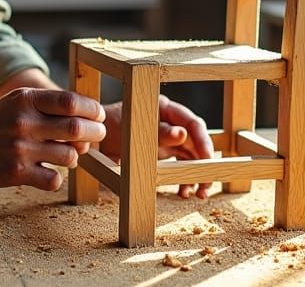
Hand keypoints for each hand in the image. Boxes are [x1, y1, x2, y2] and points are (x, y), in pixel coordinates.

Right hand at [0, 88, 105, 190]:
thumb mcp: (19, 101)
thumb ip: (50, 105)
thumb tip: (88, 115)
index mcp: (26, 100)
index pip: (71, 102)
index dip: (92, 109)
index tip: (98, 116)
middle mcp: (24, 122)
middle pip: (76, 129)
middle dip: (94, 133)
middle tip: (97, 135)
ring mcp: (20, 149)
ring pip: (69, 157)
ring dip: (74, 157)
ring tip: (67, 154)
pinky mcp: (16, 173)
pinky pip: (54, 179)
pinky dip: (56, 177)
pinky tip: (48, 170)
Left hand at [97, 95, 213, 198]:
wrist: (96, 138)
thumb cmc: (112, 125)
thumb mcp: (132, 128)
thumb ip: (159, 132)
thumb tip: (183, 134)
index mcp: (166, 109)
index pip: (193, 123)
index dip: (203, 142)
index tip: (208, 160)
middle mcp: (172, 123)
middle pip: (197, 142)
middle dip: (204, 164)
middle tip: (206, 184)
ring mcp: (170, 139)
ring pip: (193, 157)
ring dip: (197, 176)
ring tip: (198, 194)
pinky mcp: (165, 153)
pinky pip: (181, 167)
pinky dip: (185, 180)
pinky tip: (184, 193)